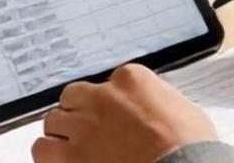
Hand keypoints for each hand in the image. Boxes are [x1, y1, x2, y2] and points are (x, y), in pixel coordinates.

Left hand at [32, 64, 216, 162]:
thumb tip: (149, 111)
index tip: (115, 119)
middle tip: (90, 131)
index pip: (107, 83)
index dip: (109, 105)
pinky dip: (50, 155)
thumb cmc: (190, 146)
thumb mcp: (180, 108)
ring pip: (53, 120)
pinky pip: (43, 149)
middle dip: (79, 113)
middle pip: (74, 97)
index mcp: (131, 79)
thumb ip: (155, 101)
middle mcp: (102, 97)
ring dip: (62, 134)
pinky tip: (63, 162)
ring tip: (74, 149)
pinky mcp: (71, 155)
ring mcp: (84, 125)